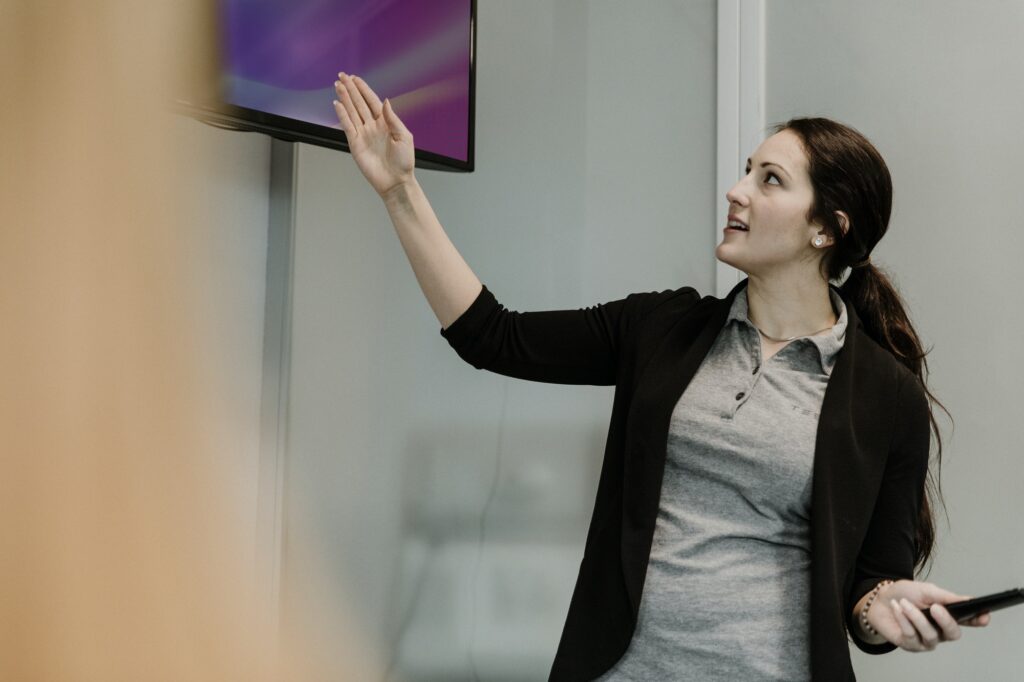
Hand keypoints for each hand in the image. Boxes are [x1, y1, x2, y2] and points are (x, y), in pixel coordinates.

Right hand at [332, 73, 415, 197]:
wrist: (395, 181)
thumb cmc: (404, 162)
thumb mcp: (404, 137)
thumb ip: (393, 118)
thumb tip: (386, 101)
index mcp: (386, 123)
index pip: (372, 101)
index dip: (363, 89)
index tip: (355, 78)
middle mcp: (373, 126)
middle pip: (359, 103)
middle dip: (351, 89)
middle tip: (342, 76)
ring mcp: (363, 134)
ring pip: (351, 111)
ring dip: (344, 98)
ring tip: (338, 85)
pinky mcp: (355, 144)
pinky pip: (347, 125)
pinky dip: (341, 114)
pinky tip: (337, 103)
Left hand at [867, 580, 990, 651]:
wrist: (879, 600)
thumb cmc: (904, 594)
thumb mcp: (925, 590)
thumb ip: (945, 597)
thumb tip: (968, 600)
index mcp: (947, 616)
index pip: (968, 621)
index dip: (978, 620)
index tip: (984, 616)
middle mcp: (940, 632)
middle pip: (953, 634)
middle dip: (945, 621)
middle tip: (936, 608)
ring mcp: (926, 641)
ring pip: (930, 635)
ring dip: (916, 617)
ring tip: (905, 603)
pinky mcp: (910, 645)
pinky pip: (911, 635)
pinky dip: (903, 619)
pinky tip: (897, 607)